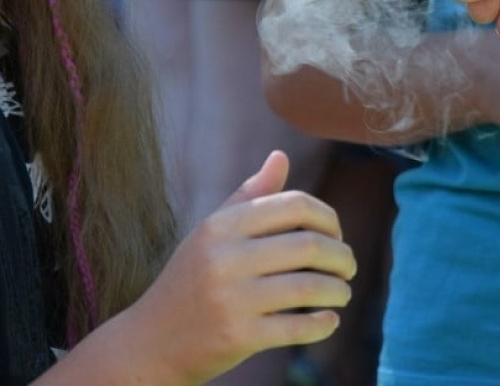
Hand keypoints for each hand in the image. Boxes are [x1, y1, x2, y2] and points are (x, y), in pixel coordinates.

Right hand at [118, 151, 355, 384]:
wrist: (151, 342)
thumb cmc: (190, 280)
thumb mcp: (211, 233)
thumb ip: (249, 195)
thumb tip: (281, 156)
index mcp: (222, 225)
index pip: (295, 205)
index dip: (329, 217)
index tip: (337, 234)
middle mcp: (226, 258)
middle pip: (310, 245)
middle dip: (342, 256)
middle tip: (348, 266)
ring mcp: (232, 299)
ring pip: (310, 287)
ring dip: (339, 290)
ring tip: (342, 292)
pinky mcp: (239, 337)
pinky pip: (298, 327)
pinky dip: (324, 323)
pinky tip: (330, 320)